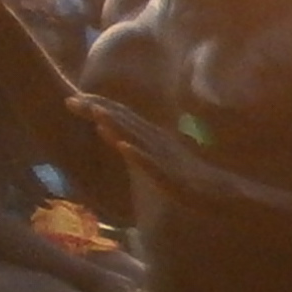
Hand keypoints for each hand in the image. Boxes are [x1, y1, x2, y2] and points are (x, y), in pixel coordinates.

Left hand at [69, 93, 233, 208]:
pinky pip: (151, 164)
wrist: (222, 194)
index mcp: (154, 136)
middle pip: (124, 120)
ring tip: (93, 112)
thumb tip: (123, 138)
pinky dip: (136, 153)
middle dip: (97, 109)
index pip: (123, 115)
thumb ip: (144, 148)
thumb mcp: (162, 158)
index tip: (75, 97)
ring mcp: (163, 157)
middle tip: (69, 99)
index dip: (99, 105)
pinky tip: (122, 145)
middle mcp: (157, 141)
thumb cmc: (193, 179)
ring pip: (136, 137)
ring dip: (115, 124)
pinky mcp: (170, 176)